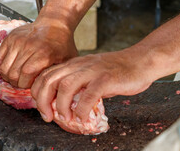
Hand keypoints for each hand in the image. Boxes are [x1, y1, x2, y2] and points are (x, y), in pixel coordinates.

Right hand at [0, 20, 77, 88]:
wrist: (54, 23)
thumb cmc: (62, 44)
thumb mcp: (66, 61)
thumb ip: (58, 76)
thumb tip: (50, 93)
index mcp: (43, 54)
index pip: (25, 75)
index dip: (25, 84)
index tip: (31, 84)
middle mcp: (28, 46)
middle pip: (13, 74)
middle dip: (16, 83)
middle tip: (23, 82)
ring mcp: (17, 41)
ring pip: (3, 68)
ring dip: (8, 77)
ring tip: (17, 76)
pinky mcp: (9, 38)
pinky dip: (2, 68)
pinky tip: (11, 68)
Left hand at [31, 51, 152, 122]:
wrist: (140, 61)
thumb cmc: (116, 71)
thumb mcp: (91, 75)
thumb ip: (78, 86)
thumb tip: (65, 104)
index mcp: (73, 64)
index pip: (46, 75)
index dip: (38, 92)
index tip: (42, 108)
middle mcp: (79, 65)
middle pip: (50, 79)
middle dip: (43, 100)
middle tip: (48, 116)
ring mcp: (92, 70)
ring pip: (65, 85)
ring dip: (61, 105)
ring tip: (65, 118)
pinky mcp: (106, 78)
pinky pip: (89, 95)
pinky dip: (82, 109)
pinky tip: (83, 118)